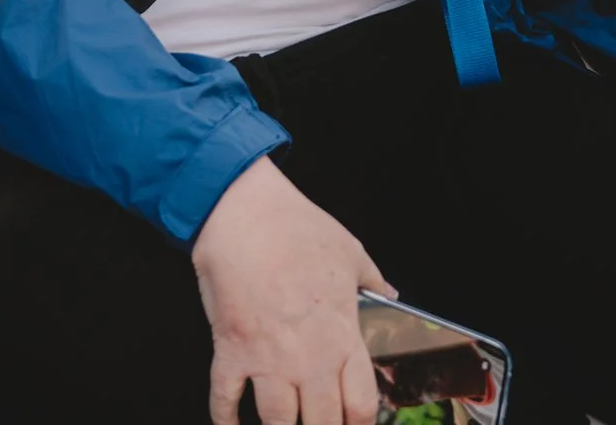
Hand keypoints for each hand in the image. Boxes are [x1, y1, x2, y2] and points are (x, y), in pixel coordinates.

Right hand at [193, 157, 391, 424]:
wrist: (245, 211)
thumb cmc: (297, 226)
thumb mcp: (351, 251)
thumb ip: (374, 280)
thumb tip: (390, 293)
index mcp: (342, 336)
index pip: (360, 405)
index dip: (357, 424)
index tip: (351, 424)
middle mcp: (309, 358)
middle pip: (321, 423)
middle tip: (314, 423)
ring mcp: (267, 357)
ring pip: (277, 422)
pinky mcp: (230, 349)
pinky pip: (225, 398)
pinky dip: (225, 418)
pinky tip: (230, 423)